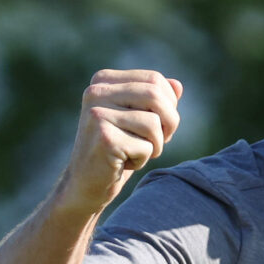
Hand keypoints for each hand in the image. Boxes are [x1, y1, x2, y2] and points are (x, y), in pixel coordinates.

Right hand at [57, 69, 182, 215]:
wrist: (86, 184)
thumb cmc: (118, 150)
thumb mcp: (139, 120)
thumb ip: (157, 100)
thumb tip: (178, 86)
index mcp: (103, 81)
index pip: (154, 79)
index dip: (168, 104)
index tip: (158, 124)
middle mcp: (96, 92)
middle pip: (156, 96)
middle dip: (169, 122)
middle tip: (157, 141)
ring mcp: (97, 115)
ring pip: (154, 123)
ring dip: (155, 145)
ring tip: (134, 152)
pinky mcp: (104, 138)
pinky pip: (147, 146)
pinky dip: (143, 159)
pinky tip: (122, 163)